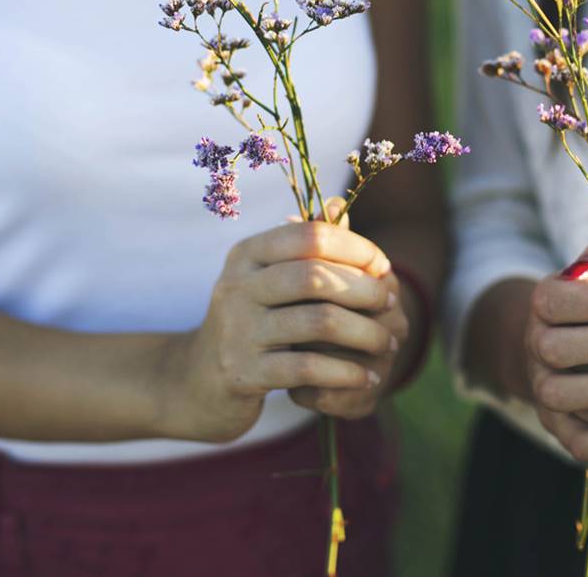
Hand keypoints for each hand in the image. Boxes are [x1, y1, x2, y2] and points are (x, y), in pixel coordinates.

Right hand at [155, 217, 401, 442]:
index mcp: (247, 254)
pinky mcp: (243, 373)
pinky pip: (308, 367)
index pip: (311, 235)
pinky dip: (346, 371)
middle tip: (391, 305)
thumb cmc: (250, 321)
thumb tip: (340, 203)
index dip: (356, 248)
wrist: (195, 384)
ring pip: (319, 322)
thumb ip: (306, 246)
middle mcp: (237, 286)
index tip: (383, 268)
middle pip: (317, 276)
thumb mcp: (269, 278)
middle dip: (366, 290)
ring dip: (366, 333)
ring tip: (387, 342)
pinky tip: (365, 375)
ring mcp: (237, 330)